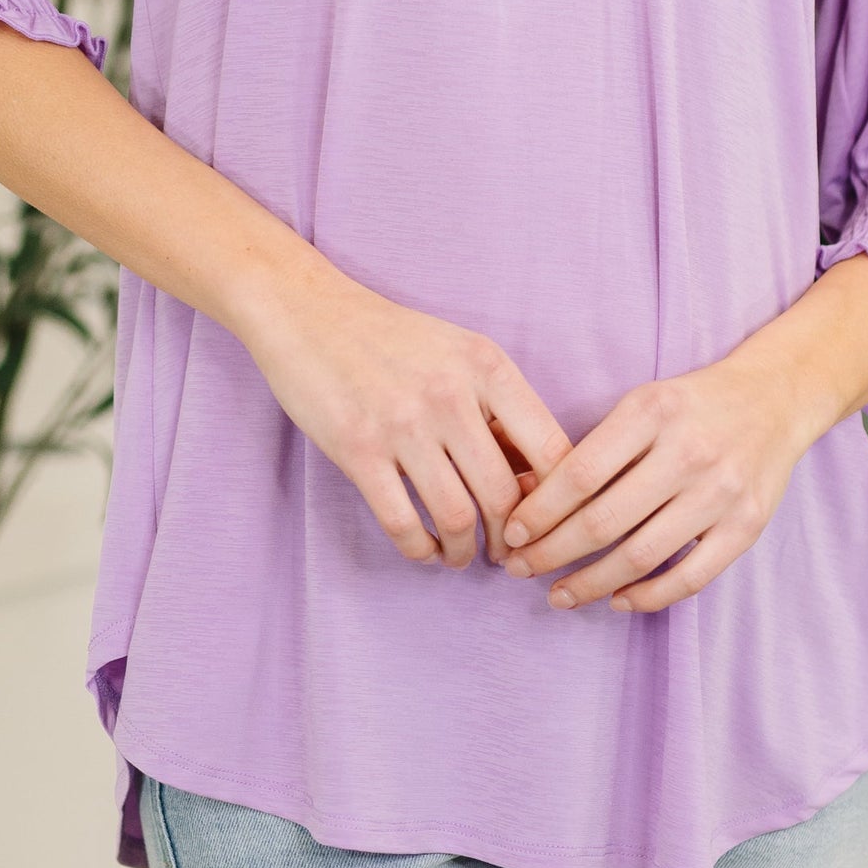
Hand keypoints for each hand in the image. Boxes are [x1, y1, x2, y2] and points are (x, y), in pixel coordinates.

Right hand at [245, 261, 572, 569]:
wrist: (309, 311)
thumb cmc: (392, 337)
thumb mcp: (459, 351)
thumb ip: (498, 404)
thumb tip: (533, 476)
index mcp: (486, 366)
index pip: (550, 448)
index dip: (558, 500)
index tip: (545, 521)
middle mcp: (450, 394)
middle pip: (504, 495)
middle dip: (511, 539)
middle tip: (505, 552)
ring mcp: (402, 424)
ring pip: (457, 516)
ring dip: (465, 551)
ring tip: (462, 556)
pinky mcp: (357, 449)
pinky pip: (402, 523)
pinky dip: (420, 550)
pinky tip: (423, 549)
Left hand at [501, 255, 867, 611]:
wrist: (773, 401)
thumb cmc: (690, 406)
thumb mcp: (642, 403)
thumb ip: (596, 447)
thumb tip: (531, 500)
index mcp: (652, 412)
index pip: (580, 473)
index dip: (539, 511)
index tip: (512, 533)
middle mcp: (689, 452)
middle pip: (604, 521)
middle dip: (552, 553)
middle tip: (520, 569)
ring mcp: (722, 493)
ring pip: (640, 555)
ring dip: (590, 584)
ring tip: (559, 595)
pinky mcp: (746, 527)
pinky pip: (689, 578)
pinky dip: (647, 597)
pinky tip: (617, 600)